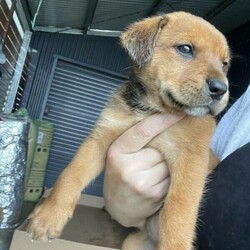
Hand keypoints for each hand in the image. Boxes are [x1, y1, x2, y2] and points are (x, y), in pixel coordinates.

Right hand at [104, 113, 183, 227]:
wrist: (119, 207)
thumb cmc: (120, 174)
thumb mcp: (119, 153)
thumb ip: (136, 138)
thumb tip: (166, 119)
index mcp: (117, 151)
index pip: (143, 130)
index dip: (163, 120)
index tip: (178, 113)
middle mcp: (127, 167)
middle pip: (160, 147)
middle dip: (163, 149)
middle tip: (154, 156)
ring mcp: (141, 183)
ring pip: (169, 162)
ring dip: (168, 163)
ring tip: (153, 171)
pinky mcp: (154, 195)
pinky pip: (173, 176)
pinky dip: (171, 175)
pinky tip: (159, 180)